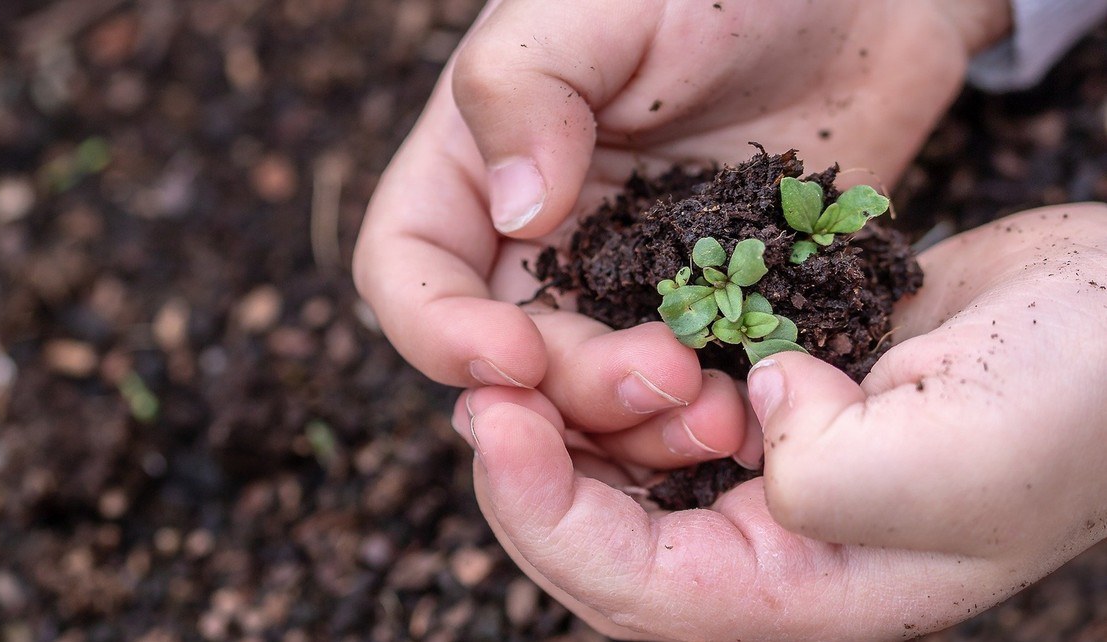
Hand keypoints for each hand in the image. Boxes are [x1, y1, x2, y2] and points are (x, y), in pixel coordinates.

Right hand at [355, 0, 1008, 468]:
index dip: (438, 331)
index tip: (511, 357)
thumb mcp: (601, 4)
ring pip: (596, 395)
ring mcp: (631, 280)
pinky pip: (691, 387)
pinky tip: (756, 408)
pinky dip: (709, 414)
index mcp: (481, 164)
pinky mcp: (714, 307)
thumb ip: (526, 89)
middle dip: (569, 389)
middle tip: (660, 377)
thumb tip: (514, 214)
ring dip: (639, 426)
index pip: (409, 270)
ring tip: (716, 413)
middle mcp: (544, 237)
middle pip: (511, 357)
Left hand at [463, 204, 1106, 640]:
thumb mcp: (958, 458)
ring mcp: (772, 478)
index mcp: (813, 593)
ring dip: (569, 427)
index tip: (495, 425)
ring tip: (522, 364)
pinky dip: (620, 385)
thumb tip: (750, 418)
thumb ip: (829, 475)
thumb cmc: (1074, 400)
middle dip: (532, 477)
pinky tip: (597, 342)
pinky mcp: (774, 409)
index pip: (639, 590)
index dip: (548, 516)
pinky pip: (665, 414)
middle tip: (481, 394)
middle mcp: (779, 550)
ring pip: (626, 478)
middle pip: (608, 545)